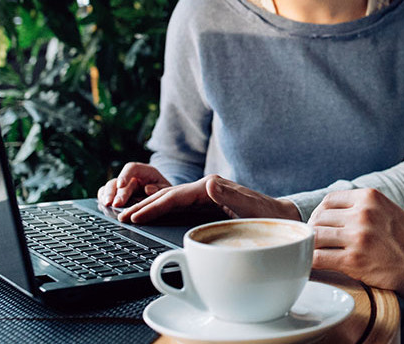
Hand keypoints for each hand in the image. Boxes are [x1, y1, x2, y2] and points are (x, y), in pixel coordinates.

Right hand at [97, 162, 171, 207]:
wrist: (162, 197)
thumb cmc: (163, 191)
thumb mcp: (166, 189)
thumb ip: (159, 188)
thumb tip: (148, 189)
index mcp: (144, 171)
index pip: (132, 168)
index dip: (125, 175)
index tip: (121, 185)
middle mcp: (131, 177)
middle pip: (119, 181)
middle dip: (117, 193)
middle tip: (116, 204)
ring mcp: (122, 185)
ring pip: (110, 186)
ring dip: (107, 195)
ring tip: (107, 205)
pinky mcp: (116, 194)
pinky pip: (105, 193)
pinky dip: (103, 198)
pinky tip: (103, 205)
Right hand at [118, 174, 300, 223]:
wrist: (283, 218)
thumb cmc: (270, 216)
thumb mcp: (252, 207)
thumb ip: (232, 196)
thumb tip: (209, 184)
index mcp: (212, 188)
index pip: (175, 196)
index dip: (153, 206)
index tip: (134, 216)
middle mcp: (206, 190)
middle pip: (168, 197)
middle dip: (143, 206)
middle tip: (119, 217)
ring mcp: (205, 199)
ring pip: (171, 203)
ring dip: (149, 209)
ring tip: (128, 218)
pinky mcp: (206, 209)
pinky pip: (178, 210)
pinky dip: (160, 213)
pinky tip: (150, 220)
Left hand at [308, 189, 403, 308]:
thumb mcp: (389, 212)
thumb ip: (365, 209)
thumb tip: (334, 214)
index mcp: (371, 197)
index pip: (329, 200)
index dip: (320, 214)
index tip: (321, 227)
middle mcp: (363, 213)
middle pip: (319, 218)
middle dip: (313, 231)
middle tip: (316, 245)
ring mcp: (358, 236)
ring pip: (314, 237)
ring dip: (311, 247)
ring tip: (315, 255)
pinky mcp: (353, 260)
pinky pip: (318, 258)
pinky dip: (311, 264)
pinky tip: (313, 268)